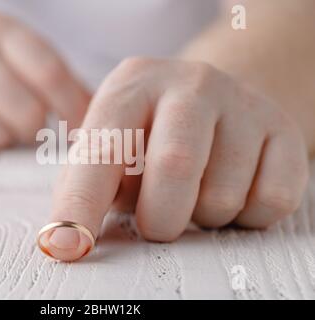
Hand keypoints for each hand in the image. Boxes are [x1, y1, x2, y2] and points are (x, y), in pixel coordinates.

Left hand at [43, 58, 308, 260]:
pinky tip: (232, 189)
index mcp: (132, 85)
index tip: (67, 247)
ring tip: (195, 193)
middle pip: (173, 167)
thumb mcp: (110, 146)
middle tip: (156, 222)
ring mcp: (243, 102)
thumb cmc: (151, 135)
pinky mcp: (285, 130)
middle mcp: (190, 83)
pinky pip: (270, 202)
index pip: (102, 152)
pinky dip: (244, 216)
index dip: (80, 205)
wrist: (216, 102)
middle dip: (159, 218)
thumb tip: (65, 241)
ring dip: (201, 217)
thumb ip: (85, 185)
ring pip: (223, 196)